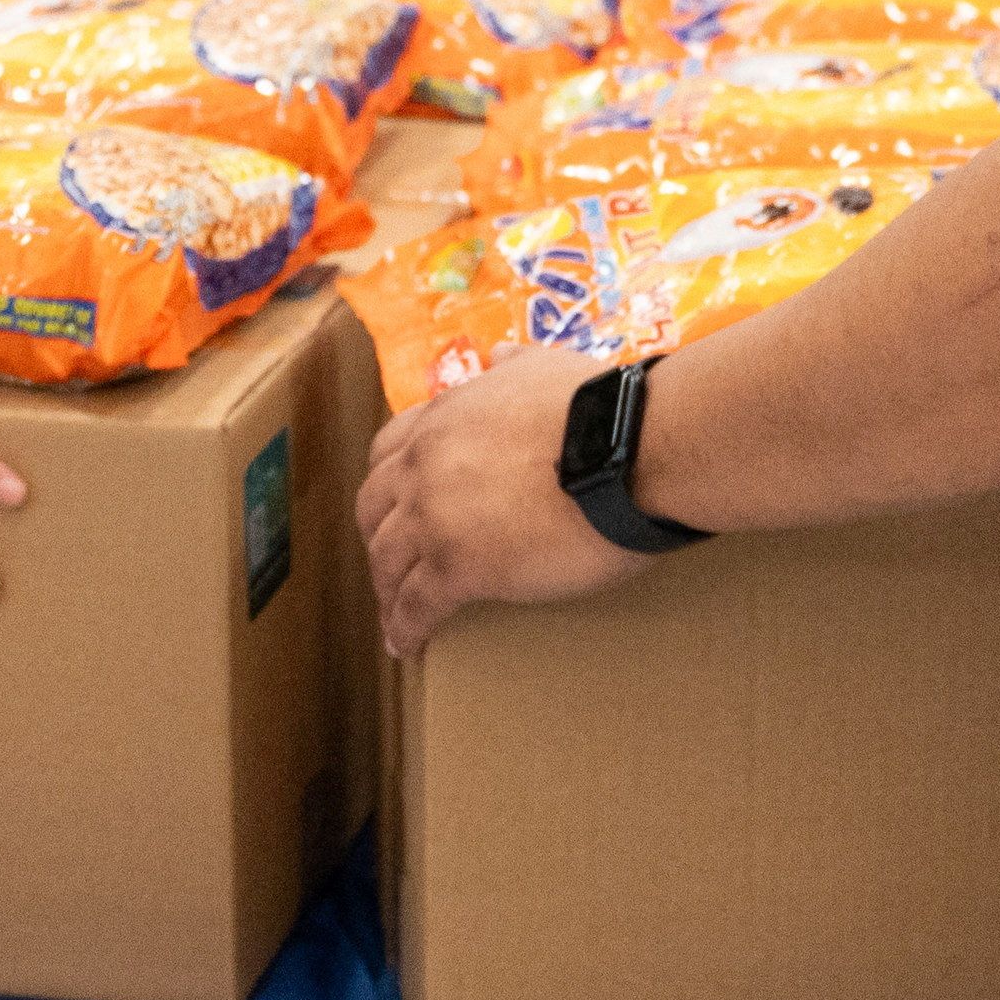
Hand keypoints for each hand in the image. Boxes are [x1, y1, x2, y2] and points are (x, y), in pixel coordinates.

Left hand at [359, 350, 644, 659]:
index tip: (398, 503)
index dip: (390, 482)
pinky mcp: (457, 568)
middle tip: (393, 561)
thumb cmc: (600, 409)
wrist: (626, 449)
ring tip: (394, 614)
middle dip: (378, 536)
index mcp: (446, 417)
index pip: (390, 450)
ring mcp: (434, 517)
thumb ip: (516, 365)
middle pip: (374, 508)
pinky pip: (414, 605)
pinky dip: (404, 628)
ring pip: (385, 561)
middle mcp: (425, 464)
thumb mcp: (549, 368)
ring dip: (386, 589)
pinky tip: (406, 646)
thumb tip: (502, 354)